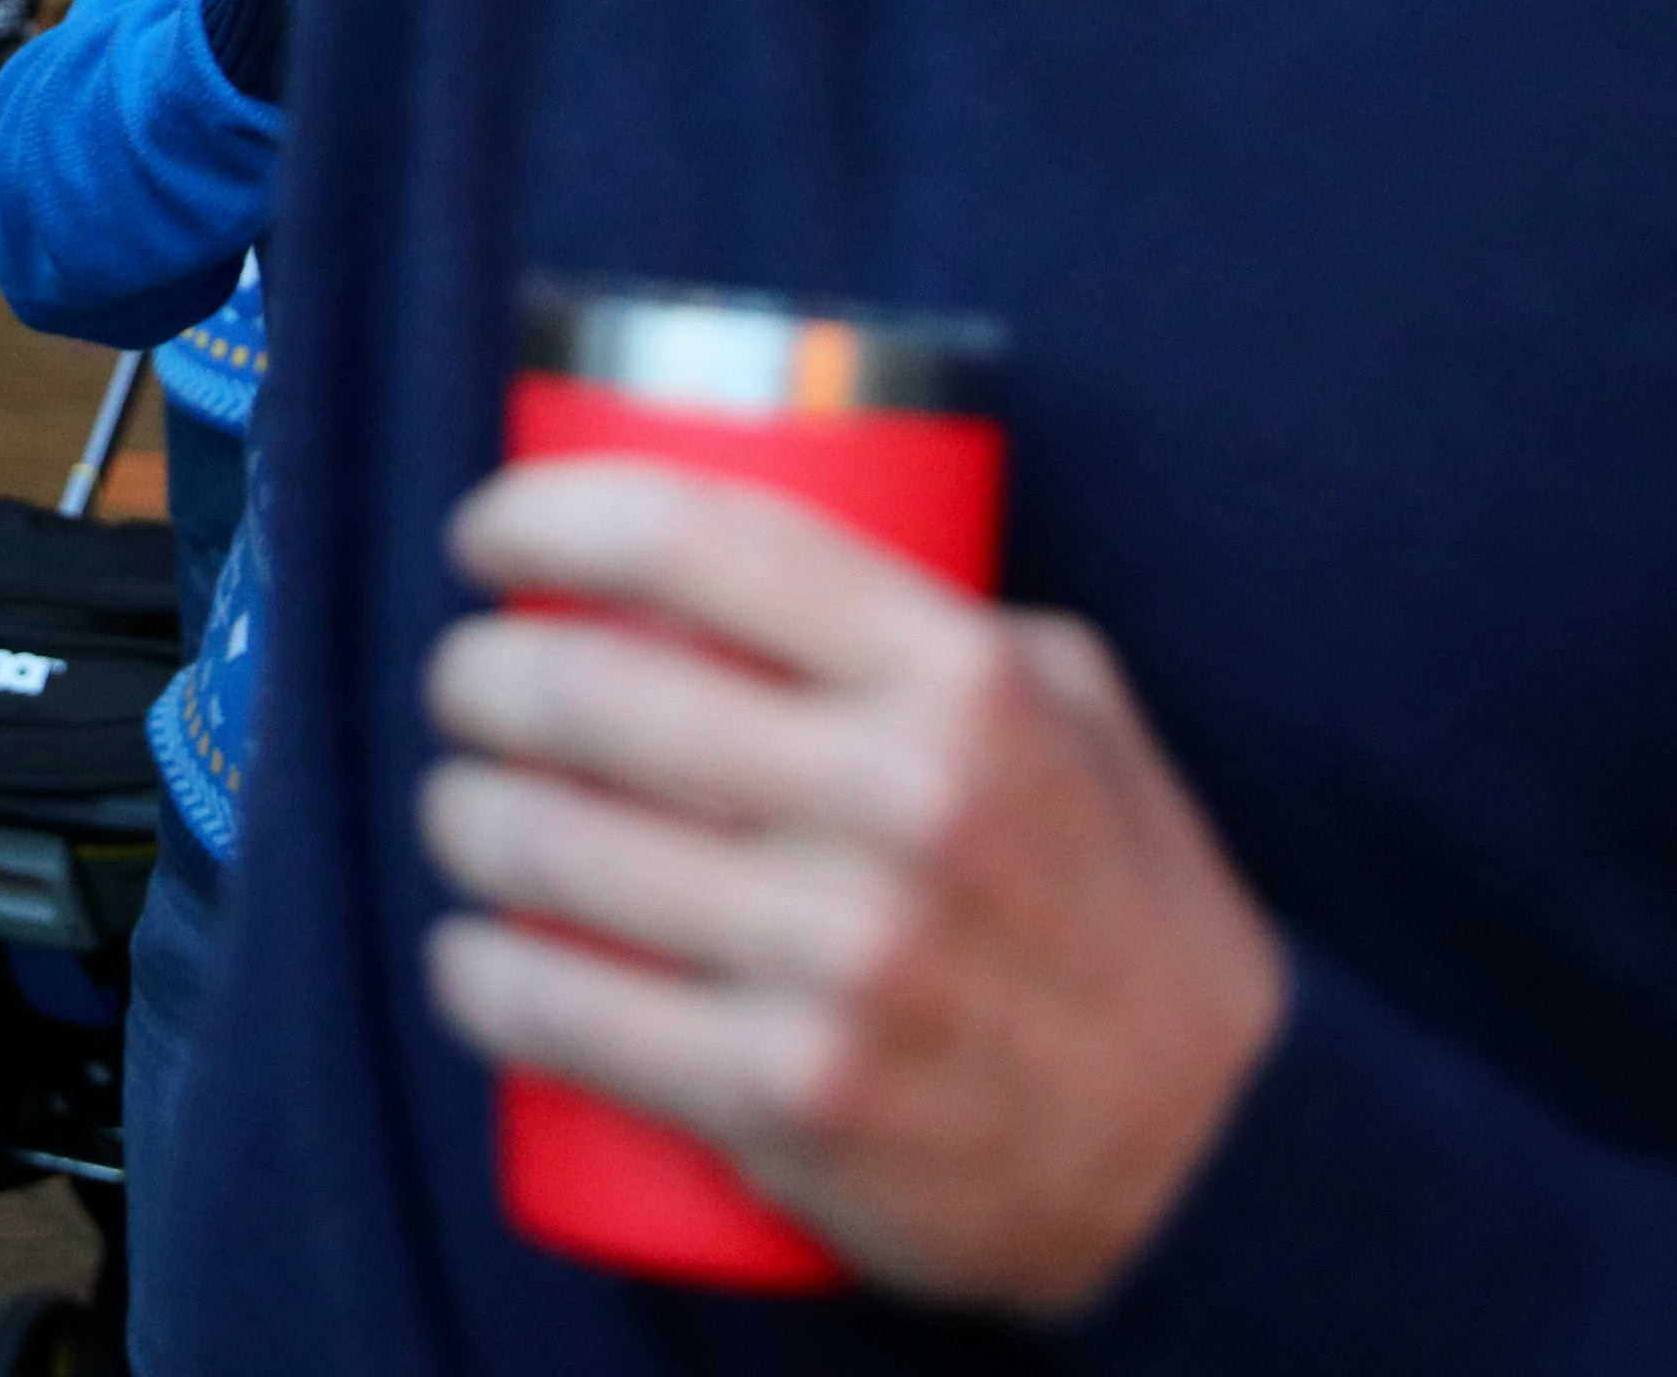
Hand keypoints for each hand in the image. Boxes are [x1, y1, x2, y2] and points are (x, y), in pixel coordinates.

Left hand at [421, 460, 1288, 1315]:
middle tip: (468, 686)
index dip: (542, 519)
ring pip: (540, 847)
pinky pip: (557, 1012)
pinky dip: (475, 975)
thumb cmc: (1123, 908)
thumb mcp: (1074, 712)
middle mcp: (898, 808)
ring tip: (466, 813)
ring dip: (458, 819)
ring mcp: (838, 963)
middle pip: (579, 690)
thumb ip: (936, 621)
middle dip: (475, 677)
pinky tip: (470, 955)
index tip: (489, 540)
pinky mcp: (788, 1099)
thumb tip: (746, 557)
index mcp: (962, 684)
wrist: (1218, 1156)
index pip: (688, 537)